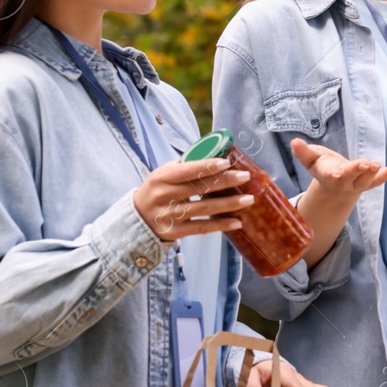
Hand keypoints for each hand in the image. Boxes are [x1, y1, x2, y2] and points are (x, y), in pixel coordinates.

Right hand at [133, 158, 254, 241]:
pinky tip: (237, 222)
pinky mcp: (175, 232)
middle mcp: (164, 196)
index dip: (208, 166)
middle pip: (199, 188)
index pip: (187, 170)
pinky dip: (220, 225)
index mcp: (161, 177)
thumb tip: (216, 153)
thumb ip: (186, 165)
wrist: (137, 218)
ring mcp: (169, 215)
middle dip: (225, 181)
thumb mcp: (164, 174)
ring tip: (248, 199)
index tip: (228, 162)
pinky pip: (201, 228)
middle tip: (245, 177)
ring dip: (229, 204)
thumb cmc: (158, 190)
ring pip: (204, 208)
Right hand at [292, 139, 386, 199]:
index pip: (331, 175)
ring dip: (374, 173)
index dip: (335, 173)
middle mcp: (344, 182)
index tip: (336, 172)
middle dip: (358, 171)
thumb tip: (294, 141)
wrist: (335, 187)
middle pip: (351, 177)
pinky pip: (378, 181)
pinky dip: (386, 175)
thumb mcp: (311, 159)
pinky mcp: (369, 183)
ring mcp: (358, 184)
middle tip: (366, 164)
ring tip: (378, 164)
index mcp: (329, 175)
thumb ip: (303, 152)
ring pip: (366, 181)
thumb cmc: (323, 168)